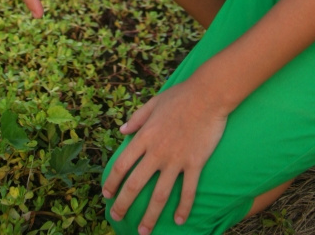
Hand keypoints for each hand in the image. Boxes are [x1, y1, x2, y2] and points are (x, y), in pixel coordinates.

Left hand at [102, 78, 227, 233]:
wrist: (208, 95)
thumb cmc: (180, 96)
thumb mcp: (153, 102)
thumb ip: (137, 118)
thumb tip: (122, 130)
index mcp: (144, 136)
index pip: (121, 165)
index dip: (111, 182)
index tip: (106, 195)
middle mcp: (157, 152)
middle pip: (135, 185)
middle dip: (123, 205)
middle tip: (116, 218)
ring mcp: (176, 159)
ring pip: (159, 195)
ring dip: (150, 216)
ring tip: (143, 232)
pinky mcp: (194, 163)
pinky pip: (188, 191)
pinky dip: (183, 208)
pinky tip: (178, 221)